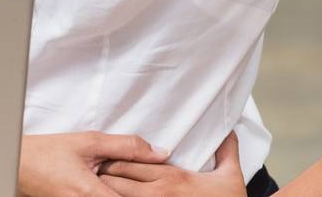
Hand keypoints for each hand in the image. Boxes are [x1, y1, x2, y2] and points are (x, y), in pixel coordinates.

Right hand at [20, 131, 169, 196]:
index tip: (166, 190)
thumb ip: (127, 147)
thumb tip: (161, 153)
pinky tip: (116, 189)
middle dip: (143, 193)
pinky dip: (116, 195)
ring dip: (127, 193)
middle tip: (158, 187)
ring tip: (129, 184)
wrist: (19, 165)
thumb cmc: (48, 153)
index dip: (153, 195)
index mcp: (91, 194)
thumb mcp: (88, 142)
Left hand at [99, 131, 245, 195]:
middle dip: (102, 173)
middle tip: (90, 169)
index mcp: (172, 176)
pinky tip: (105, 196)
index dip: (111, 158)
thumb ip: (226, 151)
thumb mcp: (231, 176)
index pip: (129, 161)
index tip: (101, 156)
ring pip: (116, 195)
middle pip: (116, 178)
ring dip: (104, 189)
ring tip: (93, 185)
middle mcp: (158, 192)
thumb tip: (229, 130)